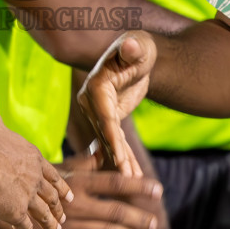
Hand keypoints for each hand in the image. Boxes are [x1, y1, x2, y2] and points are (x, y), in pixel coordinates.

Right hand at [0, 81, 71, 228]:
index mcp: (31, 157)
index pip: (50, 172)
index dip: (59, 183)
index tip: (68, 193)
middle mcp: (34, 177)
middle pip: (51, 193)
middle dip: (58, 205)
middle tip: (64, 213)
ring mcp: (27, 196)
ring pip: (43, 212)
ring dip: (50, 221)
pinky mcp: (16, 212)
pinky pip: (24, 226)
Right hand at [0, 151, 161, 228]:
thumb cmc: (31, 183)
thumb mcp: (57, 169)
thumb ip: (83, 161)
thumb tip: (103, 145)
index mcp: (76, 182)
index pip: (114, 181)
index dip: (138, 185)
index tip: (158, 188)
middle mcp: (75, 204)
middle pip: (116, 211)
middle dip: (139, 217)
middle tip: (155, 221)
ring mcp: (67, 227)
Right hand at [78, 32, 155, 176]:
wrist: (137, 52)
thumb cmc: (138, 47)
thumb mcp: (138, 46)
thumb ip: (133, 49)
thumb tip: (131, 46)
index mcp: (96, 85)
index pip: (104, 115)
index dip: (112, 138)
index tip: (120, 159)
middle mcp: (90, 100)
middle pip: (104, 133)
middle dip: (116, 157)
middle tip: (127, 179)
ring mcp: (97, 110)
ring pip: (109, 141)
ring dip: (122, 162)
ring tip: (134, 182)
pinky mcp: (107, 117)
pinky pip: (114, 139)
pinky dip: (124, 156)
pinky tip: (134, 174)